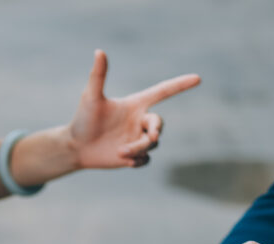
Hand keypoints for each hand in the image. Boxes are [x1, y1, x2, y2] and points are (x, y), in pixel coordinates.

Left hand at [68, 50, 199, 169]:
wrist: (76, 147)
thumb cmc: (83, 119)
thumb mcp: (91, 97)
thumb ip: (99, 75)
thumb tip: (99, 51)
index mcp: (135, 104)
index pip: (163, 92)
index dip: (180, 85)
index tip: (198, 78)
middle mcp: (139, 121)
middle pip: (159, 124)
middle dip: (156, 130)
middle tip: (152, 136)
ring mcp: (137, 138)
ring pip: (151, 144)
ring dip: (138, 148)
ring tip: (120, 152)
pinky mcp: (133, 156)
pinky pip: (145, 159)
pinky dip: (139, 160)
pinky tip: (127, 162)